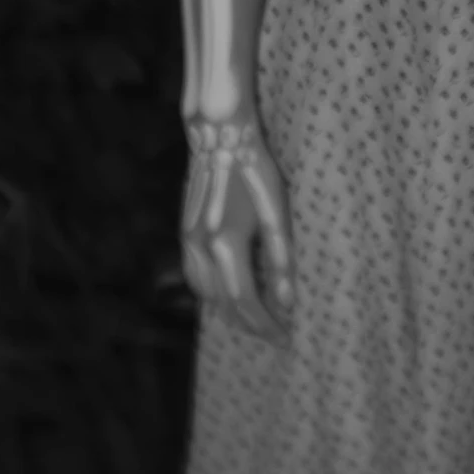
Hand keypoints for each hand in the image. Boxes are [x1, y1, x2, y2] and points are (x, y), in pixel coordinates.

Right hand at [181, 112, 293, 345]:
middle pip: (222, 305)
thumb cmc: (255, 168)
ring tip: (257, 318)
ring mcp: (188, 241)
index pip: (245, 302)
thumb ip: (281, 258)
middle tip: (276, 333)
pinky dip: (213, 294)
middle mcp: (200, 249)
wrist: (219, 135)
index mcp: (226, 244)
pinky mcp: (185, 233)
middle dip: (249, 324)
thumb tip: (289, 301)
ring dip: (229, 312)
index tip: (286, 338)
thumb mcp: (277, 210)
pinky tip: (230, 291)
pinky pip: (196, 277)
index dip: (265, 325)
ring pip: (205, 295)